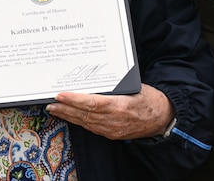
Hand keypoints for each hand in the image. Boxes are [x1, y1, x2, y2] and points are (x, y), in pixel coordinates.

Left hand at [46, 84, 173, 139]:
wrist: (163, 117)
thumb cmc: (150, 99)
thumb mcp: (133, 87)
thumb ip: (114, 87)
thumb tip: (94, 79)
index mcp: (120, 106)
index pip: (91, 103)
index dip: (74, 100)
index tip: (60, 95)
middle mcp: (114, 121)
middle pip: (84, 114)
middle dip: (65, 109)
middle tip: (50, 102)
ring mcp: (112, 130)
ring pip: (85, 122)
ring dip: (69, 116)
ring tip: (55, 109)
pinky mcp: (112, 134)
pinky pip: (92, 127)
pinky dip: (79, 121)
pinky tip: (71, 116)